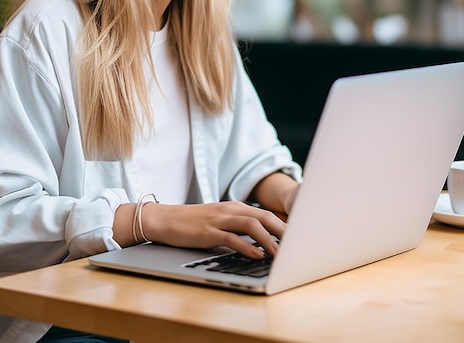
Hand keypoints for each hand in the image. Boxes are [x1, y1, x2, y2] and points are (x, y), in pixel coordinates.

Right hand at [142, 201, 284, 258]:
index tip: (297, 238)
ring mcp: (219, 219)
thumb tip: (260, 242)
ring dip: (268, 239)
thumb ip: (238, 227)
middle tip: (297, 244)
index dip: (282, 225)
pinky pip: (232, 238)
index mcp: (235, 207)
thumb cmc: (193, 223)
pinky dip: (247, 246)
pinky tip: (256, 255)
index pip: (265, 214)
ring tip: (280, 253)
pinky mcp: (209, 231)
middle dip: (282, 230)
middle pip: (263, 216)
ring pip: (251, 225)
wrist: (165, 219)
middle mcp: (230, 210)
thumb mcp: (219, 221)